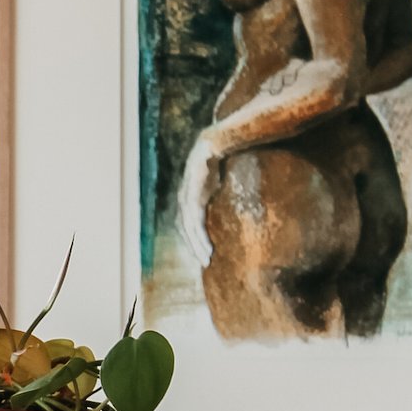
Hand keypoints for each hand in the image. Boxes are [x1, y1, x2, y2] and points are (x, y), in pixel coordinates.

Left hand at [178, 131, 225, 269]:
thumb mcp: (215, 186)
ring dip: (198, 245)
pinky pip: (194, 221)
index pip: (189, 226)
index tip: (205, 254)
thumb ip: (215, 198)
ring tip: (207, 258)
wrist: (211, 147)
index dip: (196, 240)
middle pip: (187, 231)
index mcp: (188, 200)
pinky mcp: (191, 197)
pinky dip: (199, 235)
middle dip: (195, 248)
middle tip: (205, 263)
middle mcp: (183, 201)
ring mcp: (185, 200)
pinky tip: (206, 245)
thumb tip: (228, 208)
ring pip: (190, 230)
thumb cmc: (215, 164)